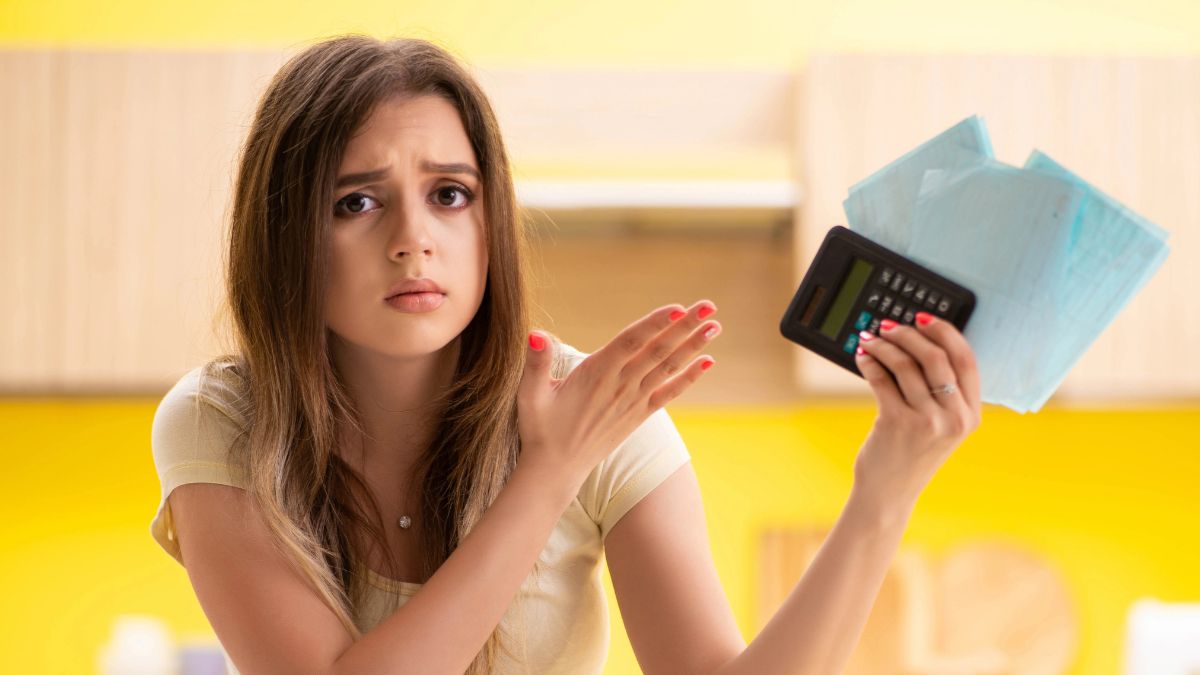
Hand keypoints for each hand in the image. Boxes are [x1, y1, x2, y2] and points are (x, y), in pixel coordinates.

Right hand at [516, 300, 720, 486]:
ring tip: (715, 325)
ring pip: (667, 368)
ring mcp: (632, 401)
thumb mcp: (530, 395)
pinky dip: (689, 377)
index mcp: (596, 373)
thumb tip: (535, 334)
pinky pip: (669, 393)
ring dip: (693, 346)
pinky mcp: (638, 415)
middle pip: (658, 350)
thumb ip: (535, 363)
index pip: (631, 341)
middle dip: (685, 326)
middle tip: (709, 305)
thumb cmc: (540, 429)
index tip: (678, 307)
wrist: (556, 470)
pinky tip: (708, 362)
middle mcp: (620, 386)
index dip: (655, 323)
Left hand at [852, 312, 981, 508]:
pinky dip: (869, 362)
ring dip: (884, 346)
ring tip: (870, 340)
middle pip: (935, 356)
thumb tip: (919, 341)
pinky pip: (881, 379)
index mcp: (971, 414)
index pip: (966, 360)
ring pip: (905, 365)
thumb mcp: (941, 426)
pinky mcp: (897, 423)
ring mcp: (927, 422)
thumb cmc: (911, 453)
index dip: (945, 332)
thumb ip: (941, 392)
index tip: (924, 317)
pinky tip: (862, 356)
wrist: (890, 493)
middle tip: (889, 326)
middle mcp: (954, 418)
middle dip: (909, 334)